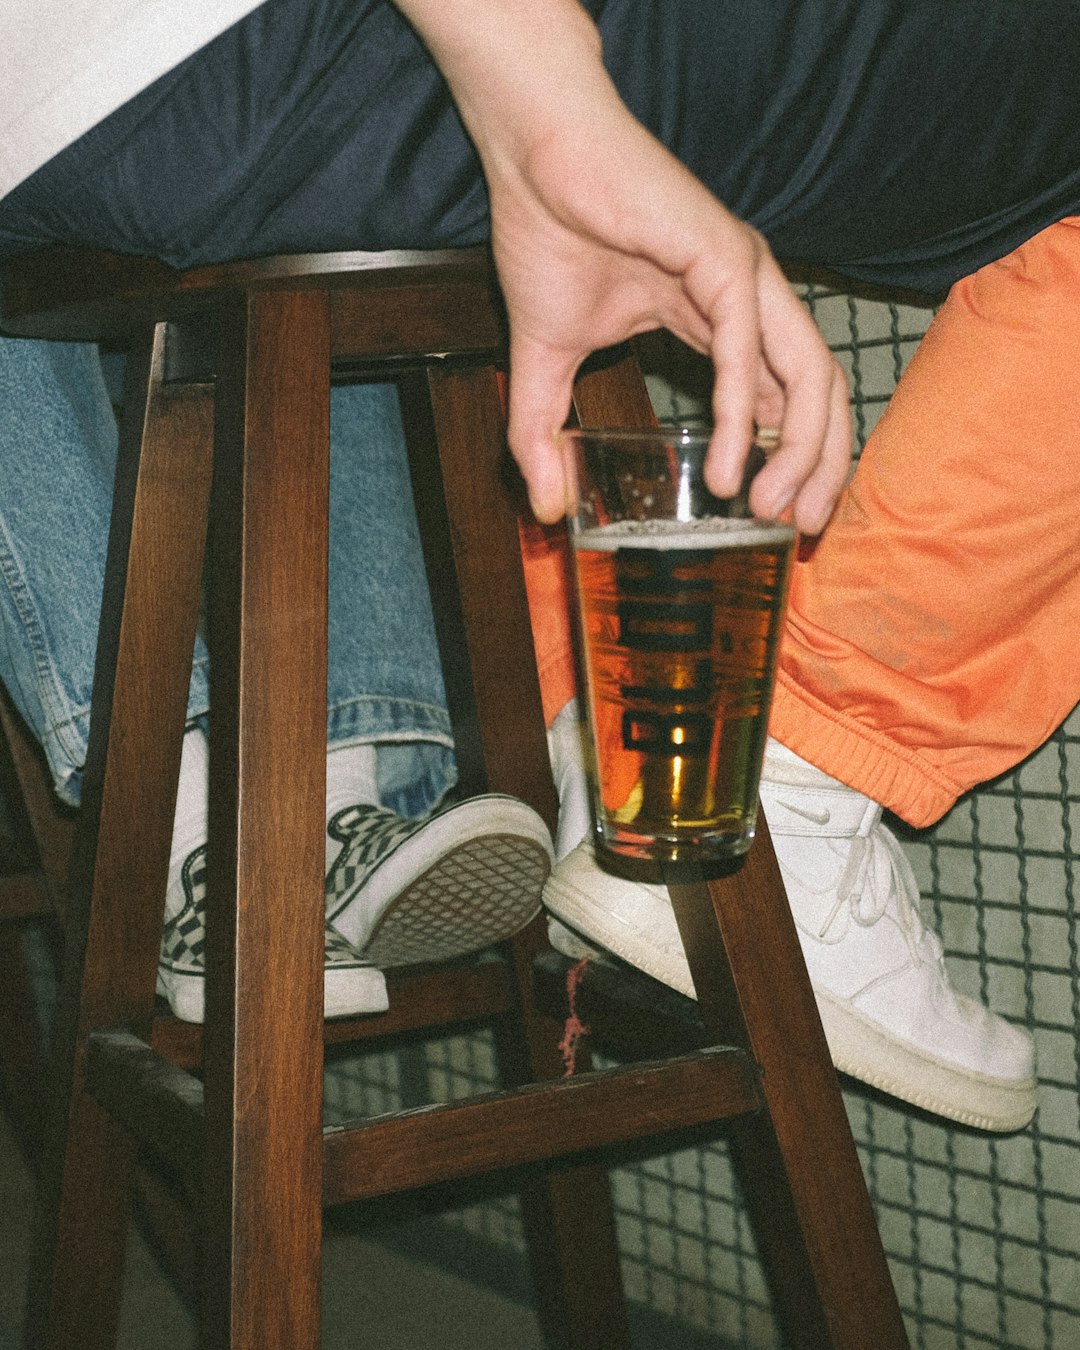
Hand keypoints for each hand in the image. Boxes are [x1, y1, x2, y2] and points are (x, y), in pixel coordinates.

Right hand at [395, 0, 850, 530]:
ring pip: (808, 375)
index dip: (794, 458)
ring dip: (802, 452)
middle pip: (817, 393)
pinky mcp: (725, 258)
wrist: (534, 158)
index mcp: (721, 319)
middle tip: (800, 530)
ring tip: (773, 513)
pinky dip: (745, 415)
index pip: (781, 397)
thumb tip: (545, 507)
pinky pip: (747, 350)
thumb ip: (543, 434)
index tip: (779, 519)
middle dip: (822, 466)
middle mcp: (749, 301)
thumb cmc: (547, 236)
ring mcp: (746, 277)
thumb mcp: (545, 362)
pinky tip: (734, 471)